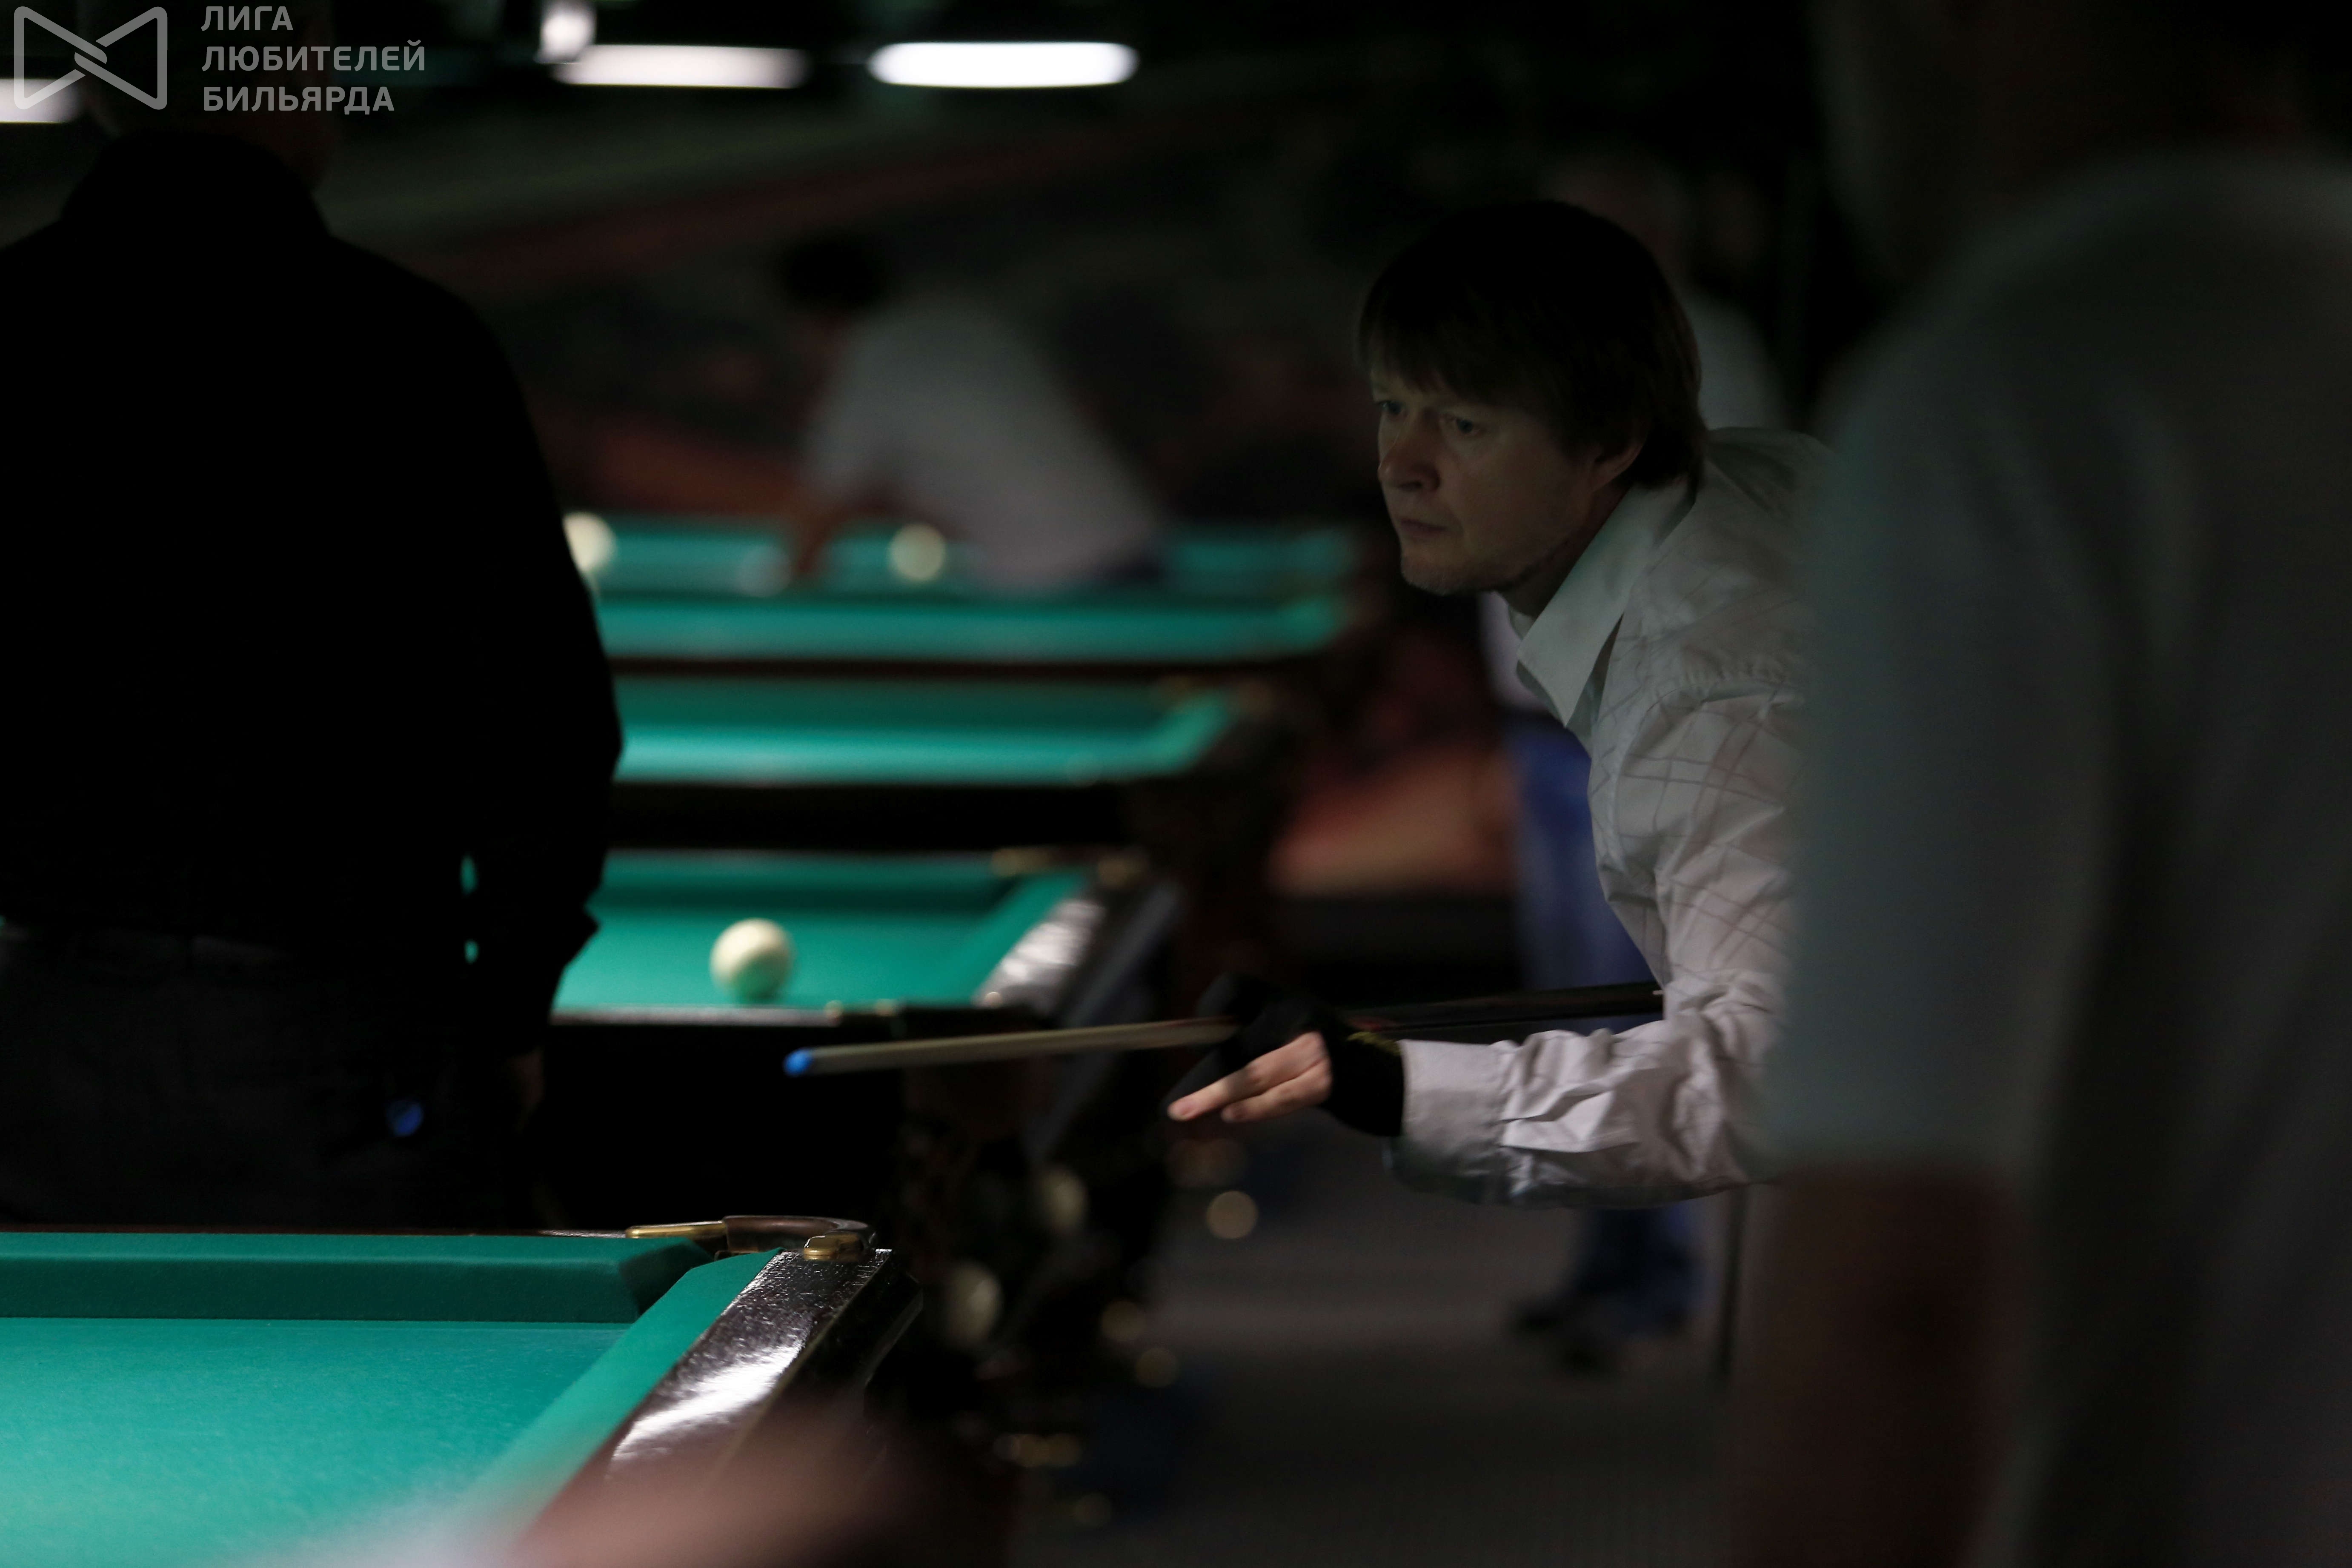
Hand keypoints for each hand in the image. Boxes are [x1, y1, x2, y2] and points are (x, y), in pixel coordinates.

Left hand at [1166, 974, 1403, 1136]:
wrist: (1384, 1077)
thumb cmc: (1323, 1058)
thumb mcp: (1290, 1036)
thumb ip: (1254, 1041)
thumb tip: (1204, 1068)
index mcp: (1285, 1002)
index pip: (1238, 988)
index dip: (1213, 1004)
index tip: (1195, 1028)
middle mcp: (1298, 1016)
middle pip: (1239, 1042)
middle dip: (1203, 1075)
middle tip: (1172, 1104)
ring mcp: (1315, 1049)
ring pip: (1255, 1073)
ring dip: (1215, 1095)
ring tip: (1182, 1110)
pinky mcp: (1327, 1080)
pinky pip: (1283, 1096)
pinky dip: (1256, 1106)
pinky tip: (1230, 1113)